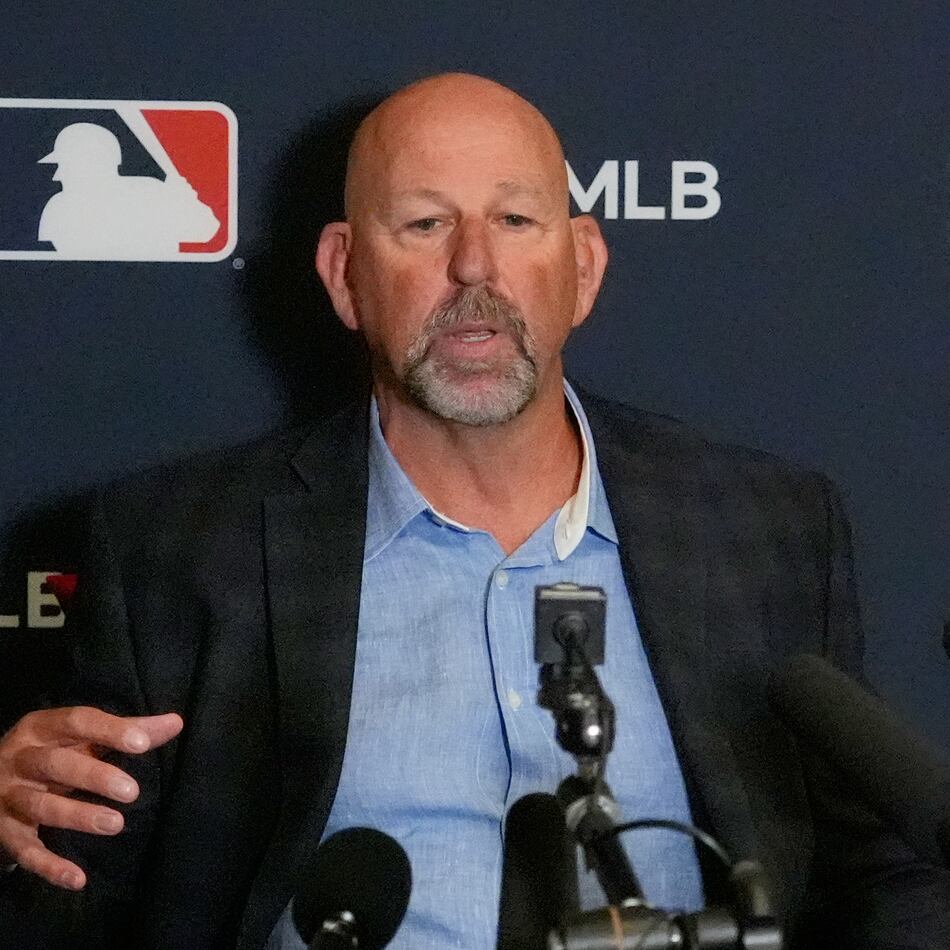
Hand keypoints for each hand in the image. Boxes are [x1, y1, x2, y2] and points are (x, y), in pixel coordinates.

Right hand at [0, 707, 181, 889]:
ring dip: (78, 817)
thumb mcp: (80, 737)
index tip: (144, 743)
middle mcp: (19, 759)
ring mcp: (8, 797)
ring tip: (116, 824)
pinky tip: (78, 878)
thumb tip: (175, 723)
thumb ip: (126, 730)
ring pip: (40, 807)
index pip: (77, 721)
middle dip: (93, 776)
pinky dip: (49, 866)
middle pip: (55, 764)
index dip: (110, 730)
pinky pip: (25, 851)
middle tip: (132, 791)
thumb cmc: (51, 751)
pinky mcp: (4, 832)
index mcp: (41, 727)